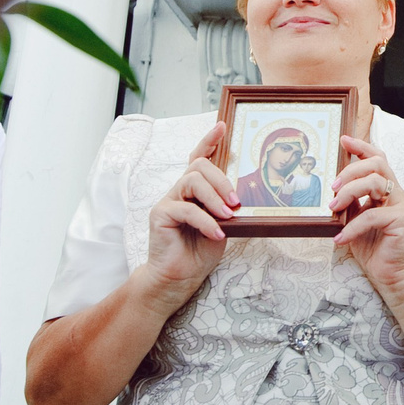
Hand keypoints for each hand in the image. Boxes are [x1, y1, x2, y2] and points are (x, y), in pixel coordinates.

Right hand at [145, 122, 233, 293]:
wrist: (178, 278)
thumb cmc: (199, 252)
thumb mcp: (222, 225)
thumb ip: (226, 208)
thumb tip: (242, 197)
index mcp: (194, 191)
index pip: (199, 158)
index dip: (209, 141)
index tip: (223, 126)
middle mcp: (180, 190)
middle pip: (198, 166)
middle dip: (222, 180)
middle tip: (236, 201)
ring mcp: (168, 200)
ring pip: (192, 181)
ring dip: (214, 197)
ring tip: (227, 216)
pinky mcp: (160, 214)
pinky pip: (186, 208)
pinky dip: (205, 221)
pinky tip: (217, 233)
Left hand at [331, 135, 403, 296]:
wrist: (394, 276)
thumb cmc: (375, 248)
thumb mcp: (356, 221)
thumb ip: (351, 203)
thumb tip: (332, 189)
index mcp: (386, 190)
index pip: (378, 159)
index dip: (361, 147)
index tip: (343, 140)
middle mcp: (396, 193)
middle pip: (377, 164)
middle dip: (350, 171)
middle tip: (332, 187)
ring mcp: (401, 205)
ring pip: (375, 182)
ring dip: (349, 192)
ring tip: (333, 207)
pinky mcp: (402, 221)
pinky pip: (372, 215)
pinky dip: (352, 226)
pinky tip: (340, 238)